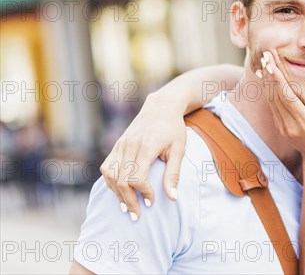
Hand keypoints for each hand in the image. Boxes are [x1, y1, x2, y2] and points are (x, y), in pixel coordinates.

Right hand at [99, 93, 186, 219]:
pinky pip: (107, 167)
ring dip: (117, 194)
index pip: (137, 178)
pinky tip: (120, 192)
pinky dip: (111, 182)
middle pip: (121, 180)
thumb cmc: (173, 128)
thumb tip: (172, 198)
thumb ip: (173, 174)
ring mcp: (120, 145)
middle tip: (137, 216)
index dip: (143, 193)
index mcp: (146, 147)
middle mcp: (129, 146)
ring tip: (127, 207)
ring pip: (110, 175)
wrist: (161, 107)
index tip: (152, 201)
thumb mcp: (179, 149)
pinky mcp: (117, 145)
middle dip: (129, 200)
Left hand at [258, 51, 304, 164]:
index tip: (271, 62)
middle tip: (265, 55)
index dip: (277, 78)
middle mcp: (291, 125)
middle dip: (269, 74)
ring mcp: (283, 127)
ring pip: (271, 100)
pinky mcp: (280, 127)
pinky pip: (273, 106)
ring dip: (267, 81)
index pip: (287, 96)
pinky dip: (269, 91)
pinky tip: (268, 79)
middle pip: (275, 96)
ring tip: (264, 62)